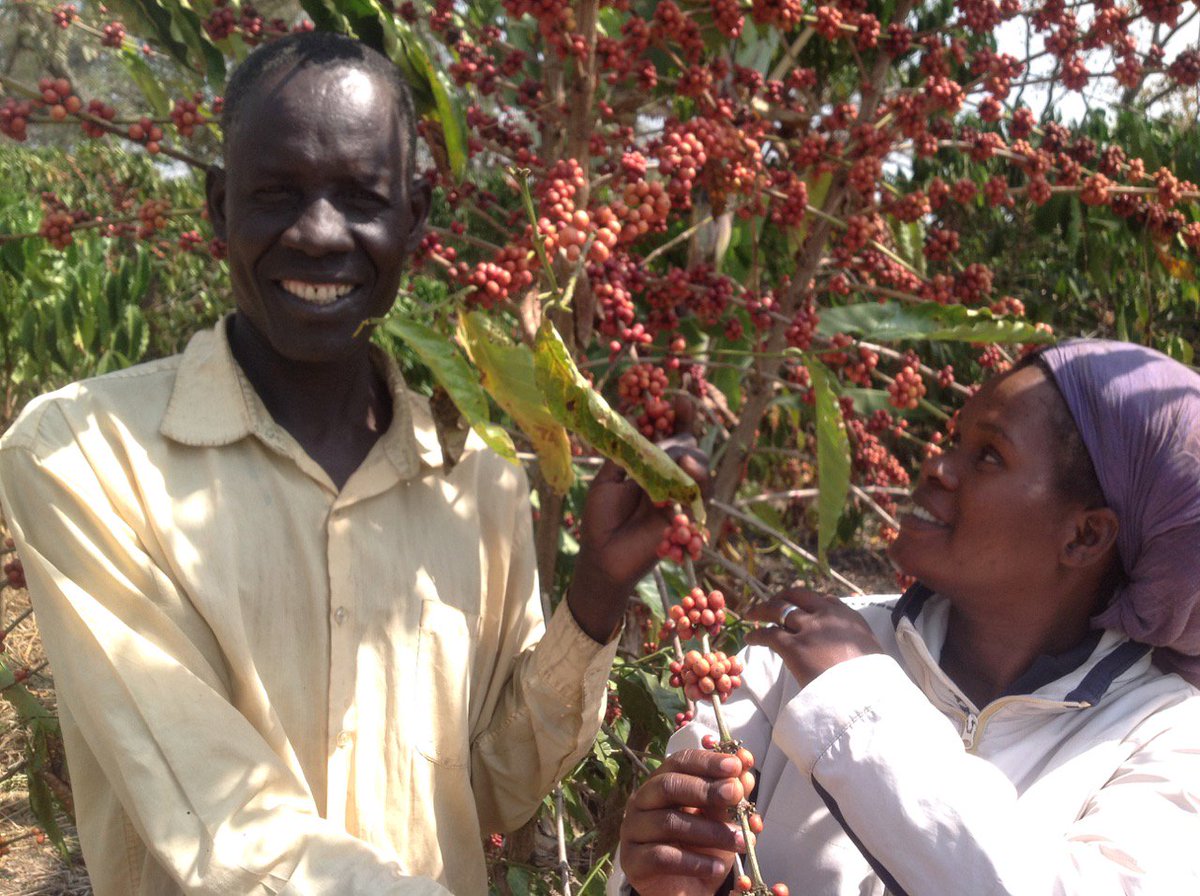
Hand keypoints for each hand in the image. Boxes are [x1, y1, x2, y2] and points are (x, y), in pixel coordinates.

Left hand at [567, 398, 707, 641]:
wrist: (602, 555)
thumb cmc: (601, 518)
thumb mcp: (607, 479)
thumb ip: (625, 453)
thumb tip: (640, 421)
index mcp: (649, 462)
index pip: (670, 433)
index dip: (678, 416)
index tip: (679, 401)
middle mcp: (668, 475)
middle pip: (688, 445)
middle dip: (681, 434)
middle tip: (667, 433)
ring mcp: (678, 495)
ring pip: (699, 467)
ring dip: (691, 457)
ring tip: (679, 456)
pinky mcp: (685, 516)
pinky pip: (700, 494)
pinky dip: (696, 480)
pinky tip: (687, 471)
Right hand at [620, 749, 750, 895]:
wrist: (687, 890)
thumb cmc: (701, 848)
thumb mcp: (722, 820)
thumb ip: (731, 796)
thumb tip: (745, 769)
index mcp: (661, 784)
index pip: (679, 762)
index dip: (707, 761)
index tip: (736, 765)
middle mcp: (642, 802)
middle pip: (668, 785)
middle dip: (706, 789)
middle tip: (735, 794)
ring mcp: (633, 831)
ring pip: (668, 822)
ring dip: (710, 831)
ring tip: (740, 841)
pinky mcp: (633, 861)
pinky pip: (662, 856)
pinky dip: (694, 861)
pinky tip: (717, 867)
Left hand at [744, 588, 882, 688]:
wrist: (866, 695)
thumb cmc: (874, 681)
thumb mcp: (872, 652)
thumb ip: (858, 642)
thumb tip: (855, 650)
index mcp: (848, 616)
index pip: (823, 599)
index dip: (806, 601)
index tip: (798, 605)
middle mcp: (827, 615)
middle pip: (796, 596)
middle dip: (780, 598)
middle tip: (770, 604)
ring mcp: (809, 629)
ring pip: (777, 610)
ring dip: (761, 610)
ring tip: (751, 615)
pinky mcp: (793, 646)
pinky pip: (768, 634)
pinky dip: (756, 635)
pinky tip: (750, 639)